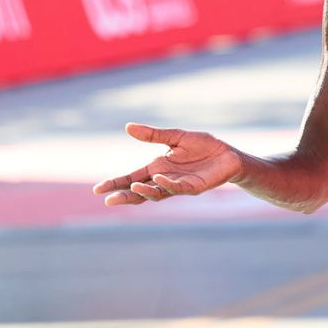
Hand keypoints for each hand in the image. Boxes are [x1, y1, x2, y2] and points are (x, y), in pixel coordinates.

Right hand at [92, 123, 242, 205]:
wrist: (229, 154)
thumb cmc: (204, 147)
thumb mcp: (176, 137)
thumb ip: (153, 135)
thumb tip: (128, 127)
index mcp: (158, 168)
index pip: (132, 178)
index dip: (116, 184)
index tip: (98, 189)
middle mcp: (165, 179)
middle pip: (140, 191)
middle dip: (125, 196)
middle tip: (108, 200)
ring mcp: (179, 185)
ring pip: (158, 193)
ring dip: (144, 191)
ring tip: (132, 187)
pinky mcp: (195, 186)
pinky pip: (179, 188)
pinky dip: (167, 184)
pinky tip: (158, 178)